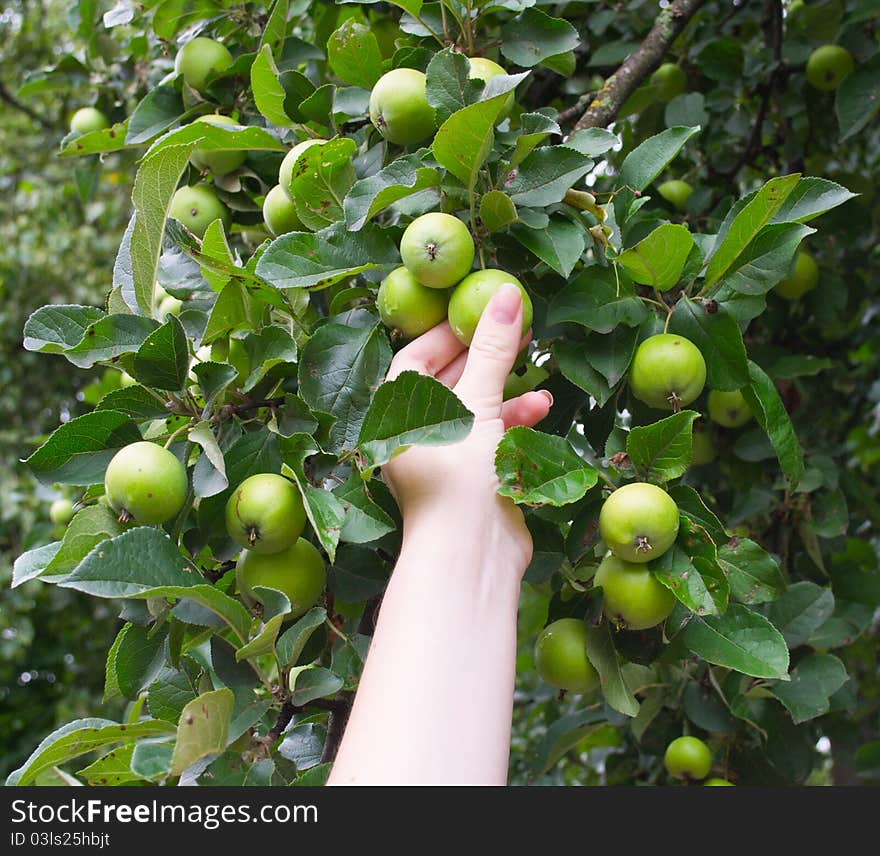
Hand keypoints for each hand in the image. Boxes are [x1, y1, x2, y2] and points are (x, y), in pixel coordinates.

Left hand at [382, 283, 552, 577]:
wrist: (471, 555)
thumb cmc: (458, 477)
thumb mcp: (476, 406)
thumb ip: (492, 351)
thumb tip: (506, 294)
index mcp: (398, 415)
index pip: (417, 359)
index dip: (447, 332)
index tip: (478, 309)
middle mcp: (417, 434)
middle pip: (450, 381)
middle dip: (485, 355)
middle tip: (516, 327)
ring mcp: (446, 458)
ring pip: (476, 409)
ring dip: (506, 388)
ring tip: (537, 366)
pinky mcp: (473, 477)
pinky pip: (492, 437)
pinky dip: (515, 421)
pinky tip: (542, 407)